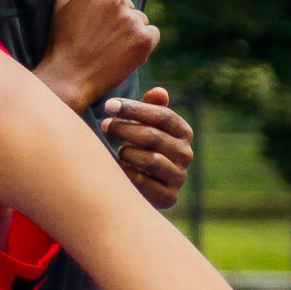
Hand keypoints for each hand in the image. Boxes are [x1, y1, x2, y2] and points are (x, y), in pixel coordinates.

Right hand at [39, 0, 158, 110]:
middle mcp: (116, 0)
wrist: (67, 79)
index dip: (105, 12)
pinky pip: (153, 34)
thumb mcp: (62, 5)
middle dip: (118, 21)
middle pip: (129, 5)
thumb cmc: (62, 42)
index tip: (94, 28)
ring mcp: (130, 19)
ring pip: (140, 19)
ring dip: (131, 33)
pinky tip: (124, 55)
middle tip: (100, 42)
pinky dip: (143, 45)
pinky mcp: (143, 38)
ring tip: (110, 50)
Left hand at [103, 89, 193, 211]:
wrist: (142, 186)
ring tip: (116, 150)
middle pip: (154, 137)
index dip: (134, 109)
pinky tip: (115, 169)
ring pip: (151, 160)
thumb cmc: (139, 146)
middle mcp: (186, 154)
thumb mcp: (144, 123)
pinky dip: (126, 174)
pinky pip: (143, 182)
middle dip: (124, 129)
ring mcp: (179, 176)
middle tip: (104, 125)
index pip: (163, 116)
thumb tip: (159, 92)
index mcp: (183, 132)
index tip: (108, 105)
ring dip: (126, 152)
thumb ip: (150, 106)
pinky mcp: (169, 197)